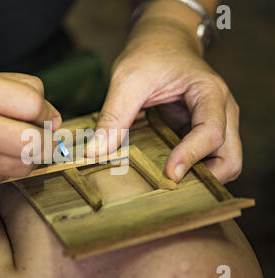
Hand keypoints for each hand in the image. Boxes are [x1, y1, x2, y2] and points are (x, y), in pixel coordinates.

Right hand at [0, 66, 60, 190]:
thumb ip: (15, 89)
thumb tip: (53, 116)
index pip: (31, 102)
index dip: (45, 109)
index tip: (43, 113)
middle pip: (33, 142)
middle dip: (46, 139)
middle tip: (40, 133)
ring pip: (23, 165)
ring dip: (29, 155)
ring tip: (15, 143)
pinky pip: (3, 177)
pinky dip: (8, 166)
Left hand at [94, 18, 241, 183]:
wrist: (163, 42)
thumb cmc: (150, 54)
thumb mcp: (128, 79)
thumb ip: (114, 115)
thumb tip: (95, 152)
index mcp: (210, 93)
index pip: (211, 132)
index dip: (191, 156)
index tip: (169, 174)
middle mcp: (222, 112)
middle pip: (230, 159)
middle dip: (205, 178)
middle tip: (170, 187)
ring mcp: (214, 124)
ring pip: (223, 163)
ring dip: (200, 178)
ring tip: (167, 184)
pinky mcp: (200, 132)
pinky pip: (206, 160)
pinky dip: (192, 172)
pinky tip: (166, 174)